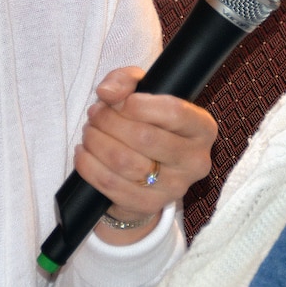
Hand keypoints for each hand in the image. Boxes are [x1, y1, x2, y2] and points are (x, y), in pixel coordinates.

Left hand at [76, 67, 216, 243]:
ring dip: (96, 142)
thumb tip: (108, 93)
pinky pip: (111, 185)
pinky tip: (84, 153)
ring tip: (89, 131)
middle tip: (94, 114)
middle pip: (144, 138)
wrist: (148, 172)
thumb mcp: (142, 92)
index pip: (174, 113)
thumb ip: (125, 81)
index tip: (116, 101)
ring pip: (124, 162)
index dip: (137, 105)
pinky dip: (89, 166)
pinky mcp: (149, 205)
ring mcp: (175, 187)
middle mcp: (195, 161)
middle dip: (109, 121)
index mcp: (202, 128)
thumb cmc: (148, 123)